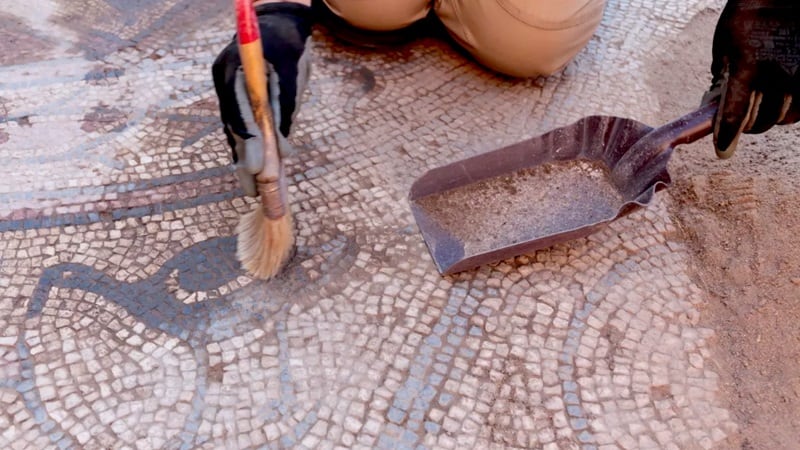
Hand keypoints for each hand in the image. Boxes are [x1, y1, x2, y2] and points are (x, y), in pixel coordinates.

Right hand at [212, 2, 312, 194]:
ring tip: (253, 190)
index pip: (238, 113)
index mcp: (233, 70)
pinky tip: (254, 173)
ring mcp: (228, 92)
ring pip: (237, 132)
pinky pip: (242, 128)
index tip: (256, 169)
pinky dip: (250, 149)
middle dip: (245, 162)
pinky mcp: (236, 100)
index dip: (248, 143)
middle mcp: (224, 82)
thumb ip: (285, 109)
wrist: (279, 24)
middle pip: (234, 129)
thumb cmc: (289, 44)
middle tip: (253, 191)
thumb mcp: (293, 72)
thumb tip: (283, 152)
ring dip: (246, 161)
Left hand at [704, 0, 799, 157]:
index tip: (722, 150)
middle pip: (761, 121)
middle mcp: (778, 74)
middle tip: (740, 122)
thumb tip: (718, 105)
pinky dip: (791, 109)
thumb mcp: (724, 47)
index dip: (727, 136)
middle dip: (746, 126)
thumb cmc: (747, 18)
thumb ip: (723, 78)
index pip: (735, 114)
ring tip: (762, 108)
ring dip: (770, 118)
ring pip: (785, 117)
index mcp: (748, 67)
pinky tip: (780, 101)